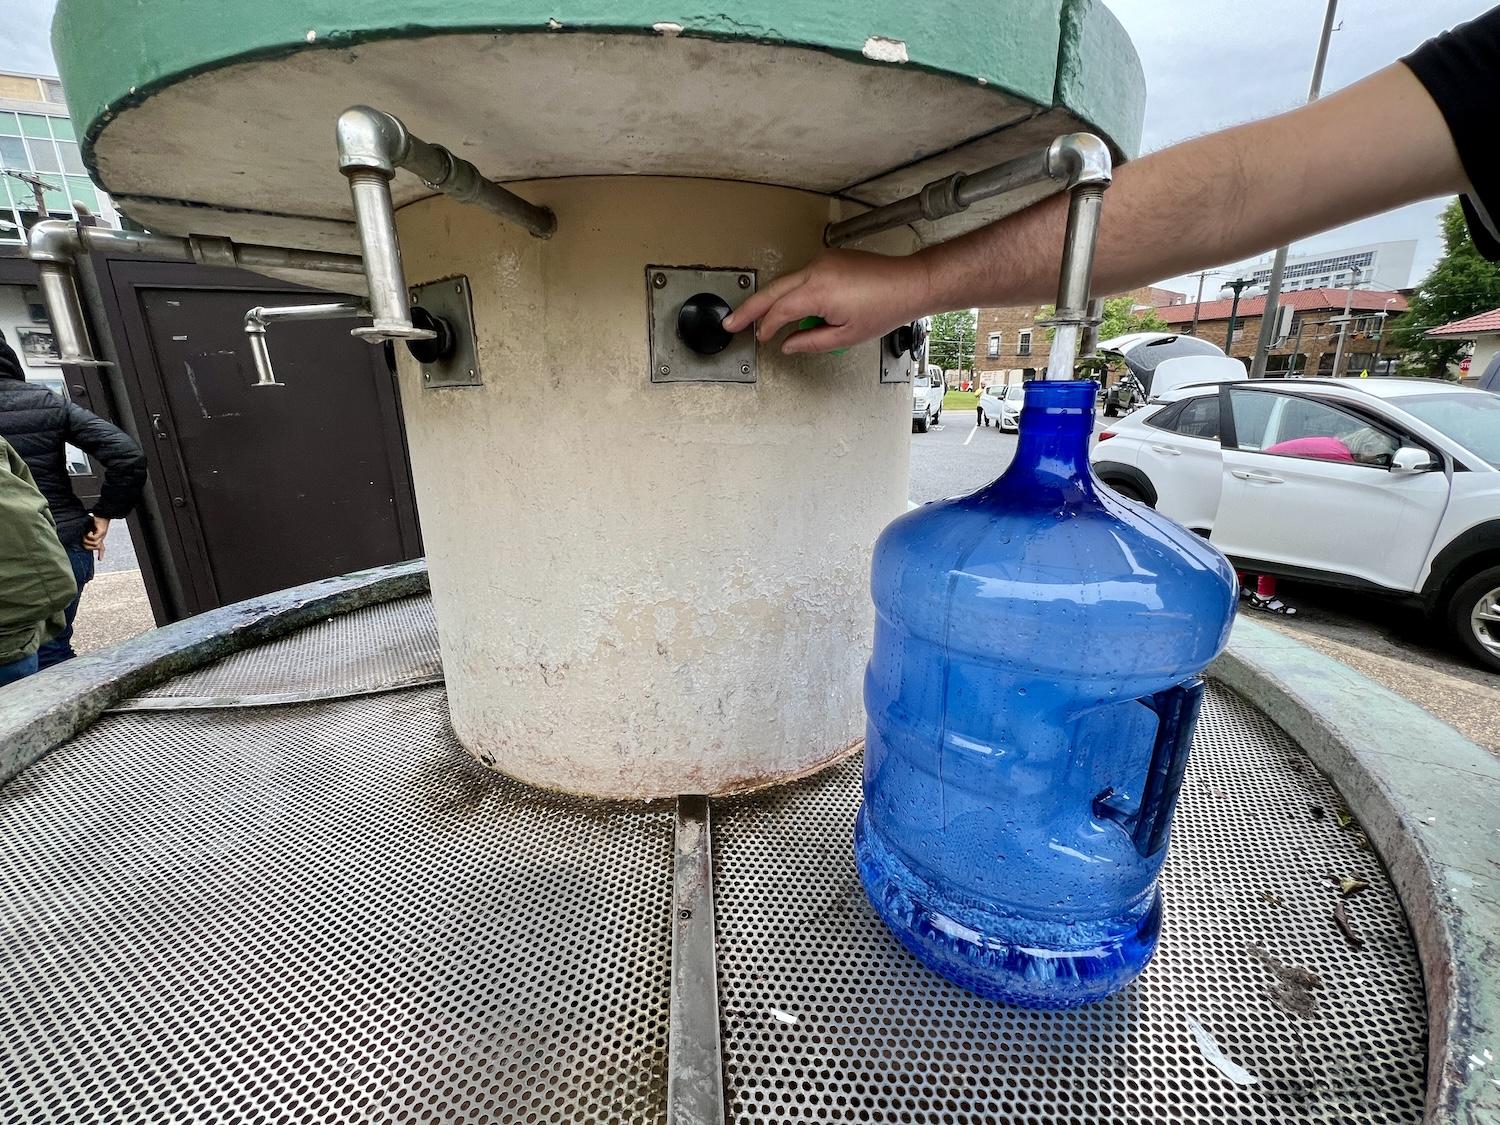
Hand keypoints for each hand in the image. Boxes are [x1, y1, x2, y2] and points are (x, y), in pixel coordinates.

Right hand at [81, 515, 108, 560]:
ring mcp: (102, 535)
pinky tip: (89, 531)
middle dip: (86, 545)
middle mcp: (101, 538)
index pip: (101, 547)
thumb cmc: (94, 520)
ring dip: (87, 539)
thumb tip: (75, 538)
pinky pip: (94, 538)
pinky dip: (89, 535)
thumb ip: (83, 534)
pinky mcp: (102, 532)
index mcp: (99, 537)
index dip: (100, 553)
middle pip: (93, 547)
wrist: (101, 513)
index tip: (100, 559)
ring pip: (94, 544)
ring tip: (86, 533)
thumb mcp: (87, 528)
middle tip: (83, 538)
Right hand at [722, 248, 932, 354]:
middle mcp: (816, 270)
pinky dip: (792, 292)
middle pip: (772, 290)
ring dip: (773, 301)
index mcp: (817, 291)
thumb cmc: (885, 307)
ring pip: (786, 282)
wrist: (908, 283)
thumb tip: (788, 344)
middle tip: (731, 322)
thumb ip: (810, 341)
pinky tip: (793, 308)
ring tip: (762, 321)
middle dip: (749, 308)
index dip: (765, 328)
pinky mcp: (829, 259)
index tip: (760, 339)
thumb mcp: (845, 336)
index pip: (779, 311)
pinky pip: (801, 276)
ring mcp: (822, 261)